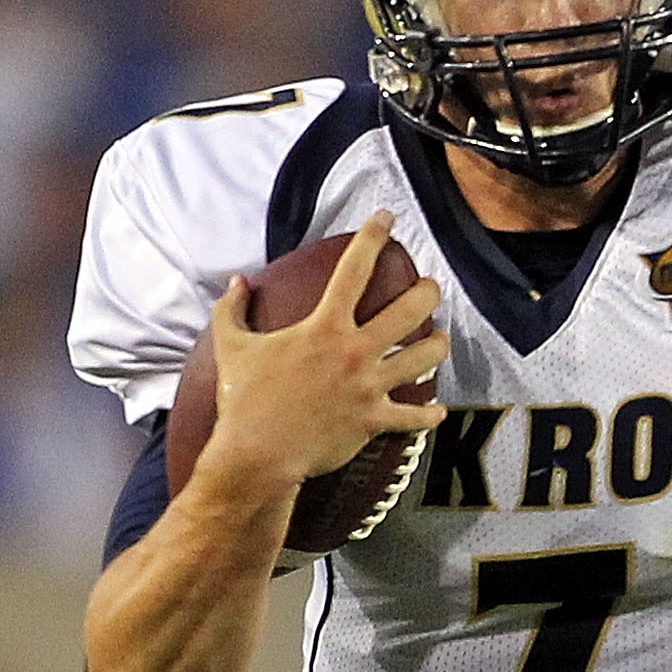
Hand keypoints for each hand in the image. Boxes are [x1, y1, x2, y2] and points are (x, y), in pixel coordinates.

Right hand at [198, 213, 447, 500]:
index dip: (373, 237)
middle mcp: (354, 352)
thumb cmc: (243, 399)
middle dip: (427, 293)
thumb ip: (232, 309)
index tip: (386, 218)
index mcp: (324, 327)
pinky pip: (413, 417)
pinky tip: (439, 411)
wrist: (258, 453)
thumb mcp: (231, 345)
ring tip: (441, 340)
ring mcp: (368, 387)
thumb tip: (237, 281)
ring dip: (437, 346)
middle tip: (432, 288)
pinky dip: (429, 415)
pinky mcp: (373, 421)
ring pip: (422, 359)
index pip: (354, 269)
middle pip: (408, 310)